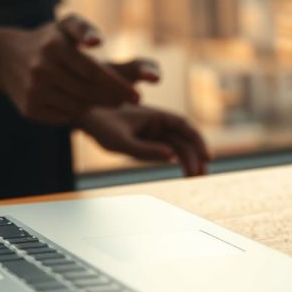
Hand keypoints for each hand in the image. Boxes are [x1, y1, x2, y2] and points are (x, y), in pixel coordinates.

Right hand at [0, 14, 140, 123]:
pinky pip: (63, 117)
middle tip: (125, 100)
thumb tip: (97, 42)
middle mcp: (41, 69)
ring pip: (77, 107)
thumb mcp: (65, 25)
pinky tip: (79, 103)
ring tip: (102, 98)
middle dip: (111, 99)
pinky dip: (75, 112)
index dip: (118, 86)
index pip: (93, 72)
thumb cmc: (48, 39)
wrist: (4, 57)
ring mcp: (33, 91)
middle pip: (87, 92)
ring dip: (95, 105)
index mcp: (54, 46)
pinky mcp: (28, 109)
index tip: (137, 96)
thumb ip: (84, 29)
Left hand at [78, 104, 210, 175]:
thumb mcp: (119, 140)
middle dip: (194, 155)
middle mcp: (156, 123)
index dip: (198, 140)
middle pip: (183, 138)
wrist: (83, 118)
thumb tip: (171, 156)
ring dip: (187, 160)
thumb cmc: (99, 124)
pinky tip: (184, 171)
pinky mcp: (145, 142)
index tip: (207, 156)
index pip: (184, 126)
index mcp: (154, 114)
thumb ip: (144, 149)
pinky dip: (175, 160)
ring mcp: (151, 133)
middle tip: (201, 174)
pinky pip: (165, 151)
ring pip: (176, 146)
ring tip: (196, 176)